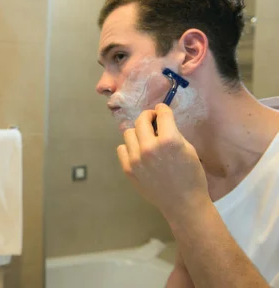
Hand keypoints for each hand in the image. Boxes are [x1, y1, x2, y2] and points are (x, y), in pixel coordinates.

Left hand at [117, 104, 209, 219]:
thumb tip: (160, 123)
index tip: (161, 110)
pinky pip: (121, 149)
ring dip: (138, 133)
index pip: (161, 113)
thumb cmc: (191, 176)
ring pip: (129, 133)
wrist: (183, 203)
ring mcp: (136, 159)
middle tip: (153, 120)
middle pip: (141, 120)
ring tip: (146, 139)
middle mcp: (149, 147)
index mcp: (169, 140)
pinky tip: (138, 152)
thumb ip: (173, 134)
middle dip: (148, 117)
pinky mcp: (128, 169)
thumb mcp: (188, 149)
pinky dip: (129, 148)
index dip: (162, 109)